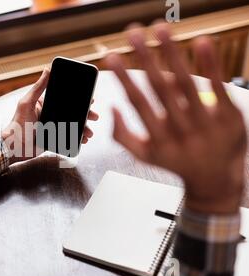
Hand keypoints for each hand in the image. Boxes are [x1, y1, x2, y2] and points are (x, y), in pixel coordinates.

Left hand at [2, 68, 98, 163]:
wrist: (14, 147)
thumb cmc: (18, 124)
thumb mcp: (27, 103)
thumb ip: (38, 87)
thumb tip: (47, 69)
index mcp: (46, 105)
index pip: (66, 99)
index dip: (79, 99)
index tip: (91, 99)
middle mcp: (51, 115)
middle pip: (73, 112)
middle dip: (86, 115)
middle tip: (95, 116)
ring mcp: (54, 128)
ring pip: (73, 126)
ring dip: (84, 128)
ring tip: (89, 133)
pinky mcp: (54, 140)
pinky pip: (69, 138)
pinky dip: (78, 139)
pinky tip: (84, 140)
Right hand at [105, 23, 246, 214]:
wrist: (216, 180)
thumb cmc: (176, 162)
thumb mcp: (144, 156)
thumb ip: (122, 136)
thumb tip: (112, 109)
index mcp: (158, 139)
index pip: (138, 103)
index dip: (123, 78)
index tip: (112, 57)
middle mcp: (181, 131)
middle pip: (160, 88)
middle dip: (145, 57)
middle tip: (132, 33)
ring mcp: (206, 123)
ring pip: (187, 83)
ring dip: (172, 53)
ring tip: (159, 29)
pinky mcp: (229, 116)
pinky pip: (218, 87)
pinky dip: (210, 64)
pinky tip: (201, 42)